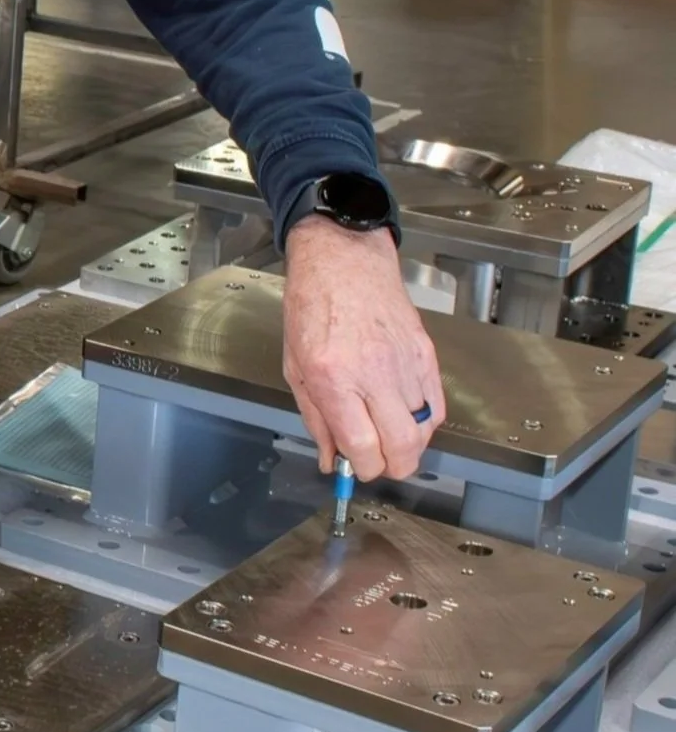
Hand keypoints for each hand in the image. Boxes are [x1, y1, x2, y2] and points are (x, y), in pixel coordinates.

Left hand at [281, 216, 445, 480]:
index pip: (363, 444)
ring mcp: (405, 363)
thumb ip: (316, 419)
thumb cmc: (312, 309)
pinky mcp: (426, 354)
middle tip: (378, 465)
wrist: (345, 263)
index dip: (363, 467)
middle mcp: (374, 373)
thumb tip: (332, 459)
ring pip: (425, 429)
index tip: (356, 469)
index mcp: (334, 378)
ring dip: (410, 446)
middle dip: (393, 467)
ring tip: (389, 441)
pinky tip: (405, 420)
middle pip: (403, 444)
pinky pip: (436, 404)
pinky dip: (425, 423)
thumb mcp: (295, 368)